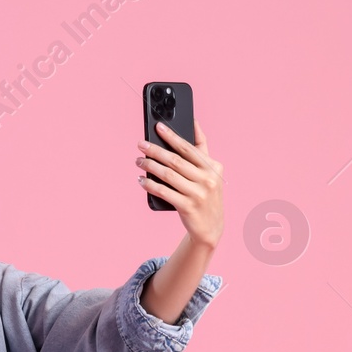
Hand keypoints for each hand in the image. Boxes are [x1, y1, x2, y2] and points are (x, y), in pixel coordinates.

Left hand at [137, 118, 223, 247]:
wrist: (211, 228)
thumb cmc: (206, 196)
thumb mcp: (210, 173)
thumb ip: (202, 151)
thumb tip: (194, 124)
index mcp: (213, 167)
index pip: (189, 148)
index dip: (173, 136)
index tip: (158, 127)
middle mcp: (207, 179)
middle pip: (175, 160)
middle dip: (155, 150)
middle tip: (140, 144)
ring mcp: (198, 194)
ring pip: (168, 175)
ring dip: (150, 166)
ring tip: (139, 161)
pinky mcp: (188, 207)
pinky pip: (164, 192)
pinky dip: (150, 185)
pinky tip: (142, 180)